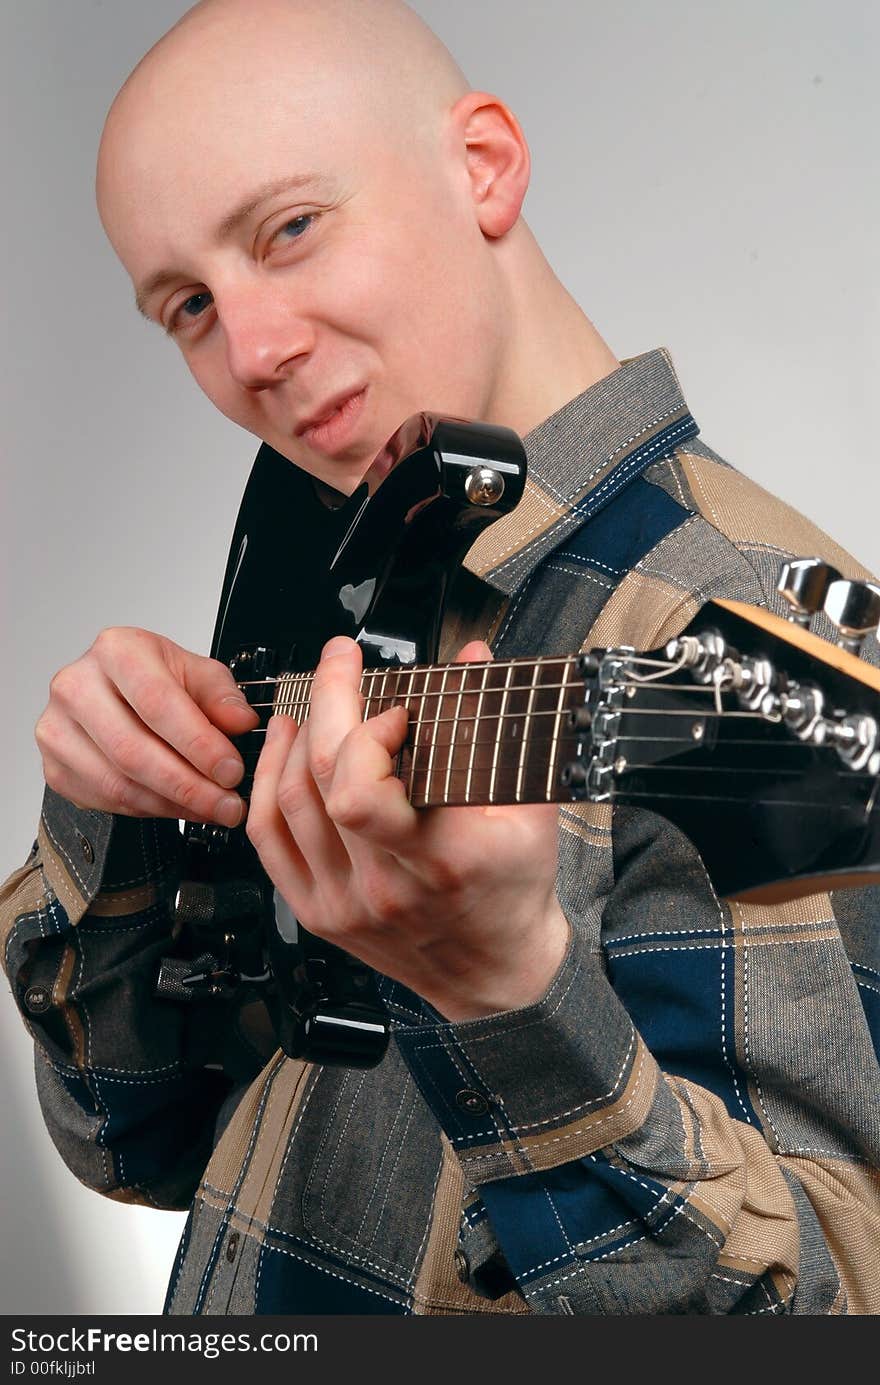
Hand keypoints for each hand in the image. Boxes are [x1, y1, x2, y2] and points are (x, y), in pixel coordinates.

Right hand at [35, 627, 258, 824]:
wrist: (113, 690)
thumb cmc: (154, 678)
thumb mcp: (198, 673)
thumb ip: (222, 697)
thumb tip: (241, 722)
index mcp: (116, 651)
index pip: (157, 703)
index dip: (198, 743)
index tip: (230, 770)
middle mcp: (77, 686)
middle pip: (133, 750)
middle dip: (188, 785)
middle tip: (226, 803)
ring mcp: (57, 728)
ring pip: (117, 782)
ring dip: (171, 805)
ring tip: (209, 809)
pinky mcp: (54, 765)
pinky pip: (104, 800)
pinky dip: (147, 811)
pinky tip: (177, 806)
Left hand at [246, 636, 569, 1019]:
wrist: (495, 974)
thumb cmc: (513, 892)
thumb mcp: (529, 809)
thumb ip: (497, 729)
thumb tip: (470, 659)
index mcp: (439, 859)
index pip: (363, 791)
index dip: (368, 734)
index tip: (396, 709)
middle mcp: (383, 885)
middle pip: (322, 781)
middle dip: (327, 703)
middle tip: (340, 664)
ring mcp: (344, 902)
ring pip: (288, 803)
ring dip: (295, 739)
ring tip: (312, 704)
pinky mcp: (318, 912)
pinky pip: (269, 839)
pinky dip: (268, 784)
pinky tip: (283, 752)